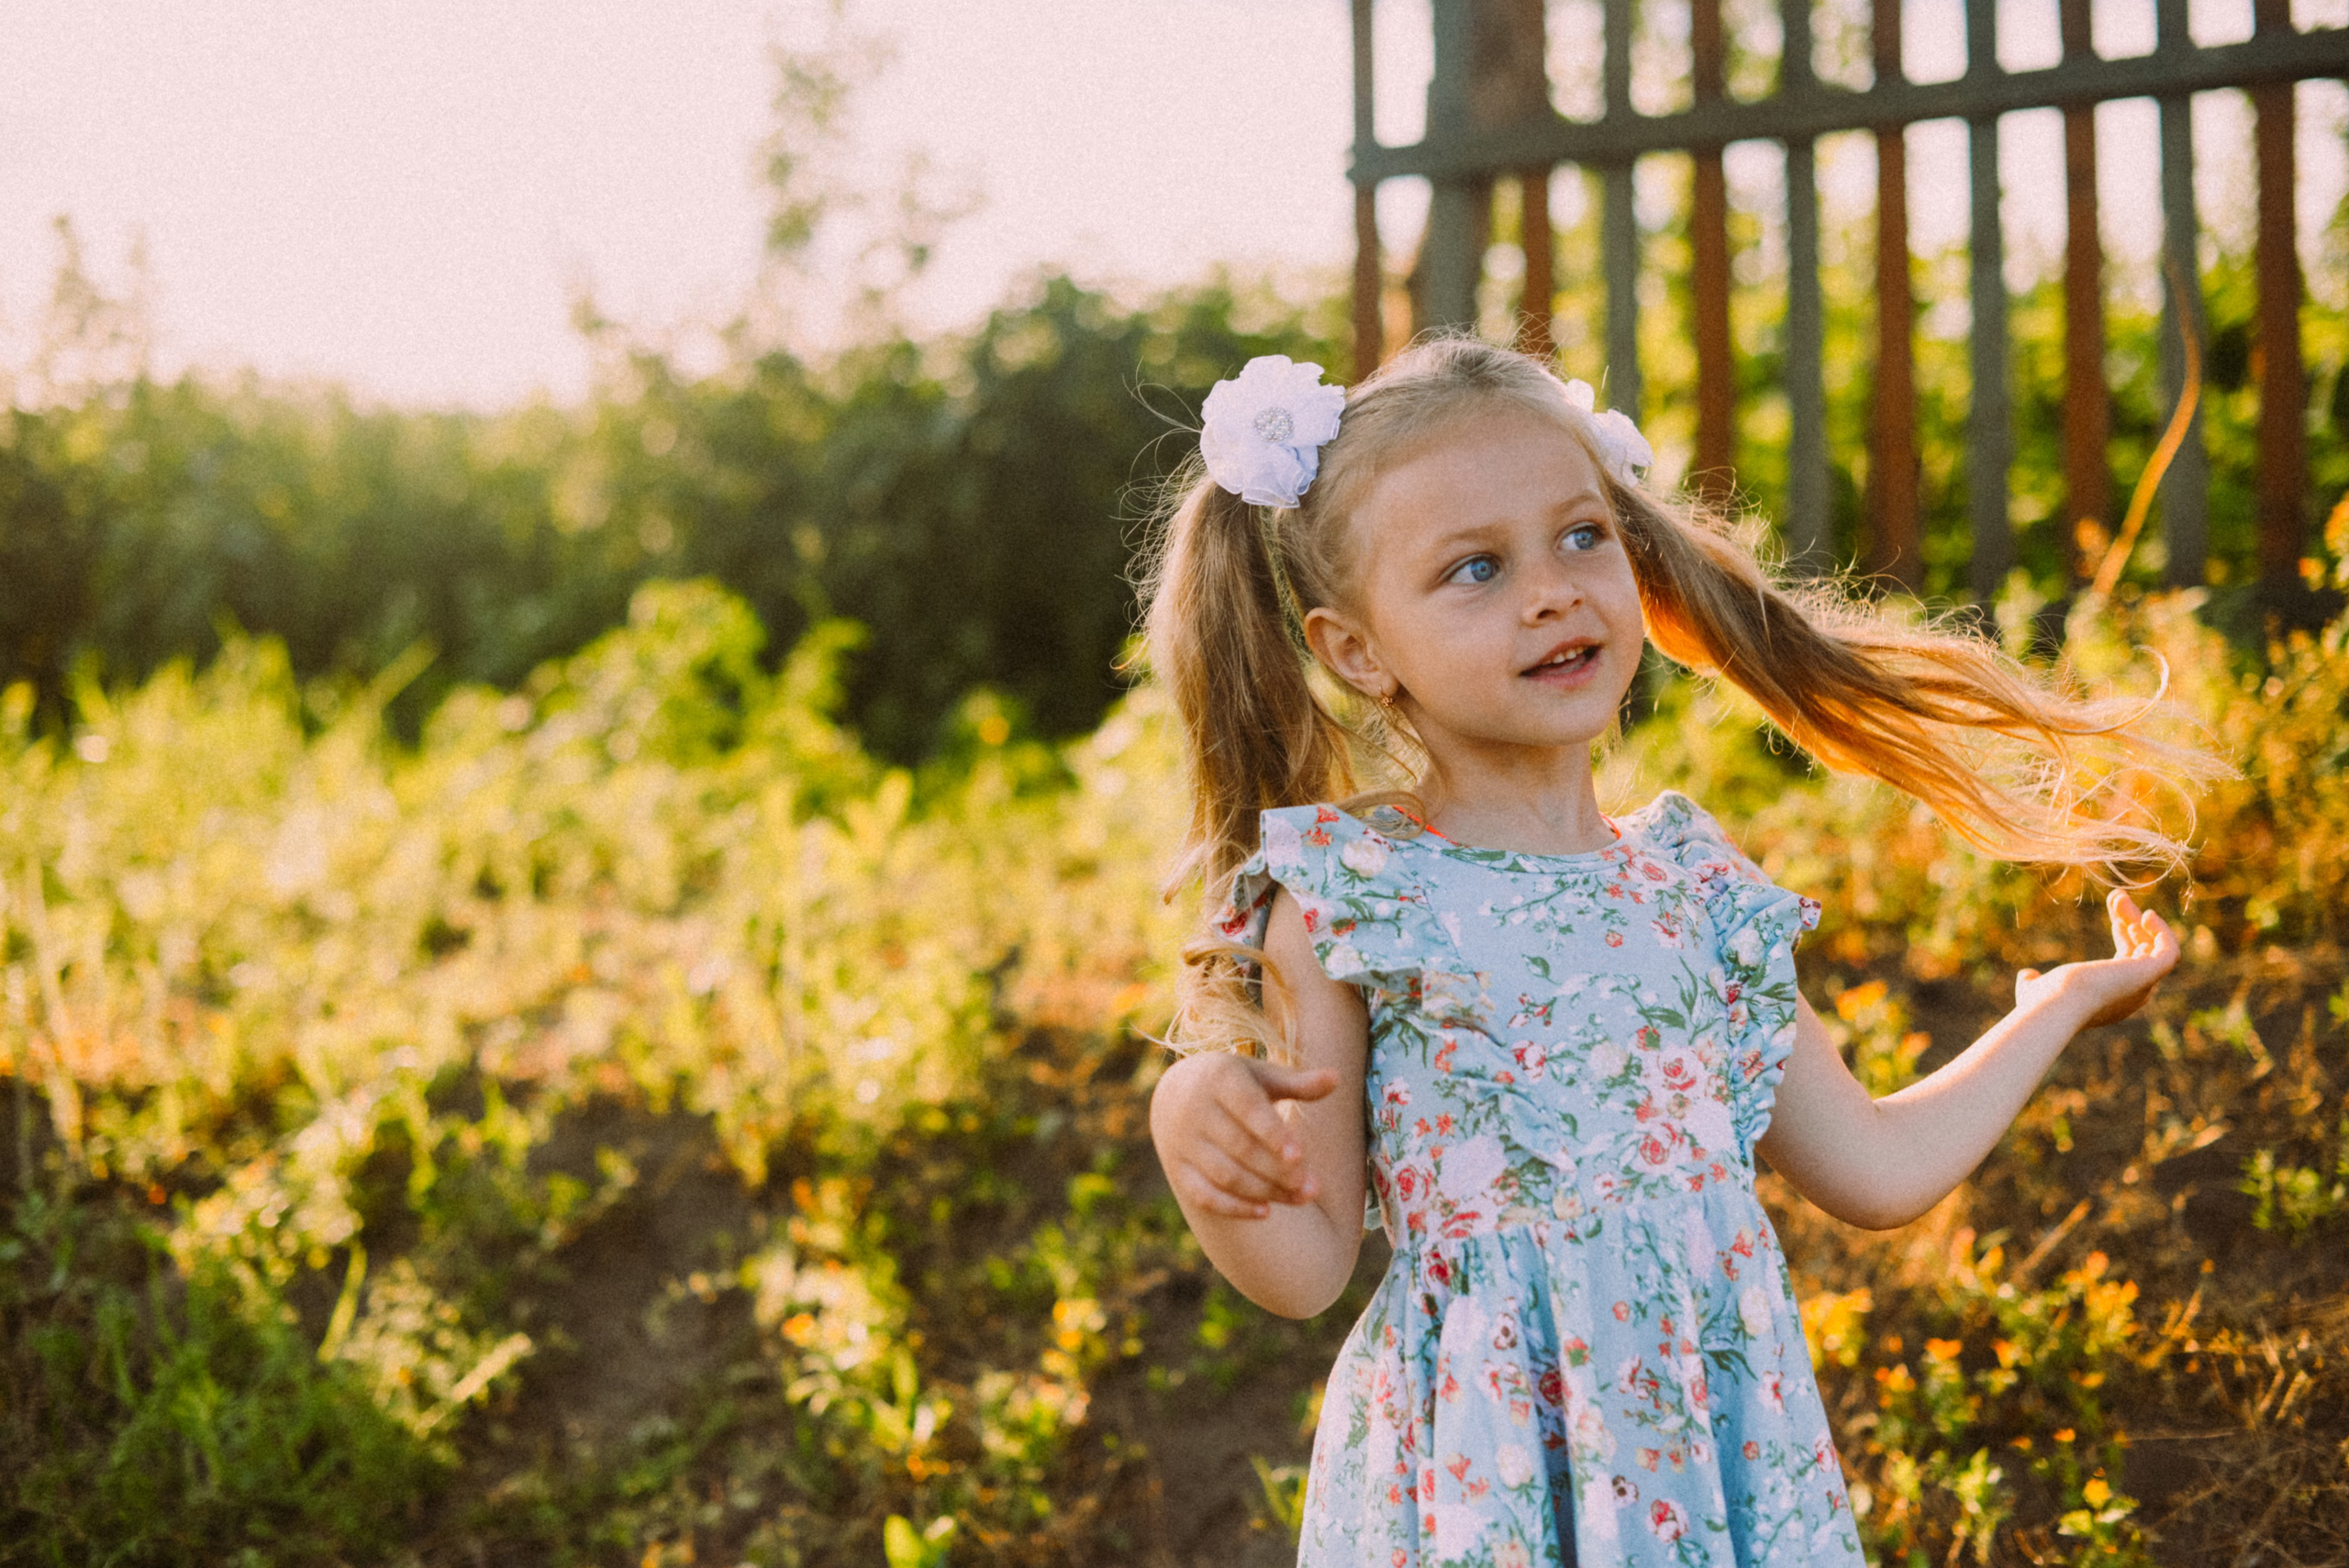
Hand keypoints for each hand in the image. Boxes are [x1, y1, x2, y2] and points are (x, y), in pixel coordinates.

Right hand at [1148, 1051, 1337, 1218]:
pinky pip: (1203, 1195)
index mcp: (1220, 1078)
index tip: (1300, 1156)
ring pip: (1225, 1174)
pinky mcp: (1178, 1169)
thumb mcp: (1262, 1076)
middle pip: (1240, 1148)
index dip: (1273, 1134)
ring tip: (1301, 1199)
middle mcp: (1194, 1109)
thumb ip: (1297, 1082)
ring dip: (1264, 1191)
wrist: (1175, 1093)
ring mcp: (1182, 1142)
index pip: (1248, 1109)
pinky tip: (1266, 1212)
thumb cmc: (1234, 1085)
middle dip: (1277, 1170)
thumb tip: (1336, 1078)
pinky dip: (1233, 1207)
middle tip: (1312, 1187)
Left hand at [2015, 890, 2180, 1028]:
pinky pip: (2169, 953)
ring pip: (2153, 948)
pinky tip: (2147, 915)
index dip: (2124, 936)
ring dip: (2140, 920)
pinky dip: (2163, 933)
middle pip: (2141, 952)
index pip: (2127, 962)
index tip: (2115, 914)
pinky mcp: (2150, 975)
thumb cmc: (2043, 1002)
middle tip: (2117, 896)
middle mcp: (2131, 995)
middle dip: (2131, 922)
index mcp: (2111, 998)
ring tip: (2119, 897)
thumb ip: (2033, 983)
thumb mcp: (2033, 990)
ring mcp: (2142, 987)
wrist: (2056, 1005)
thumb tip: (2027, 975)